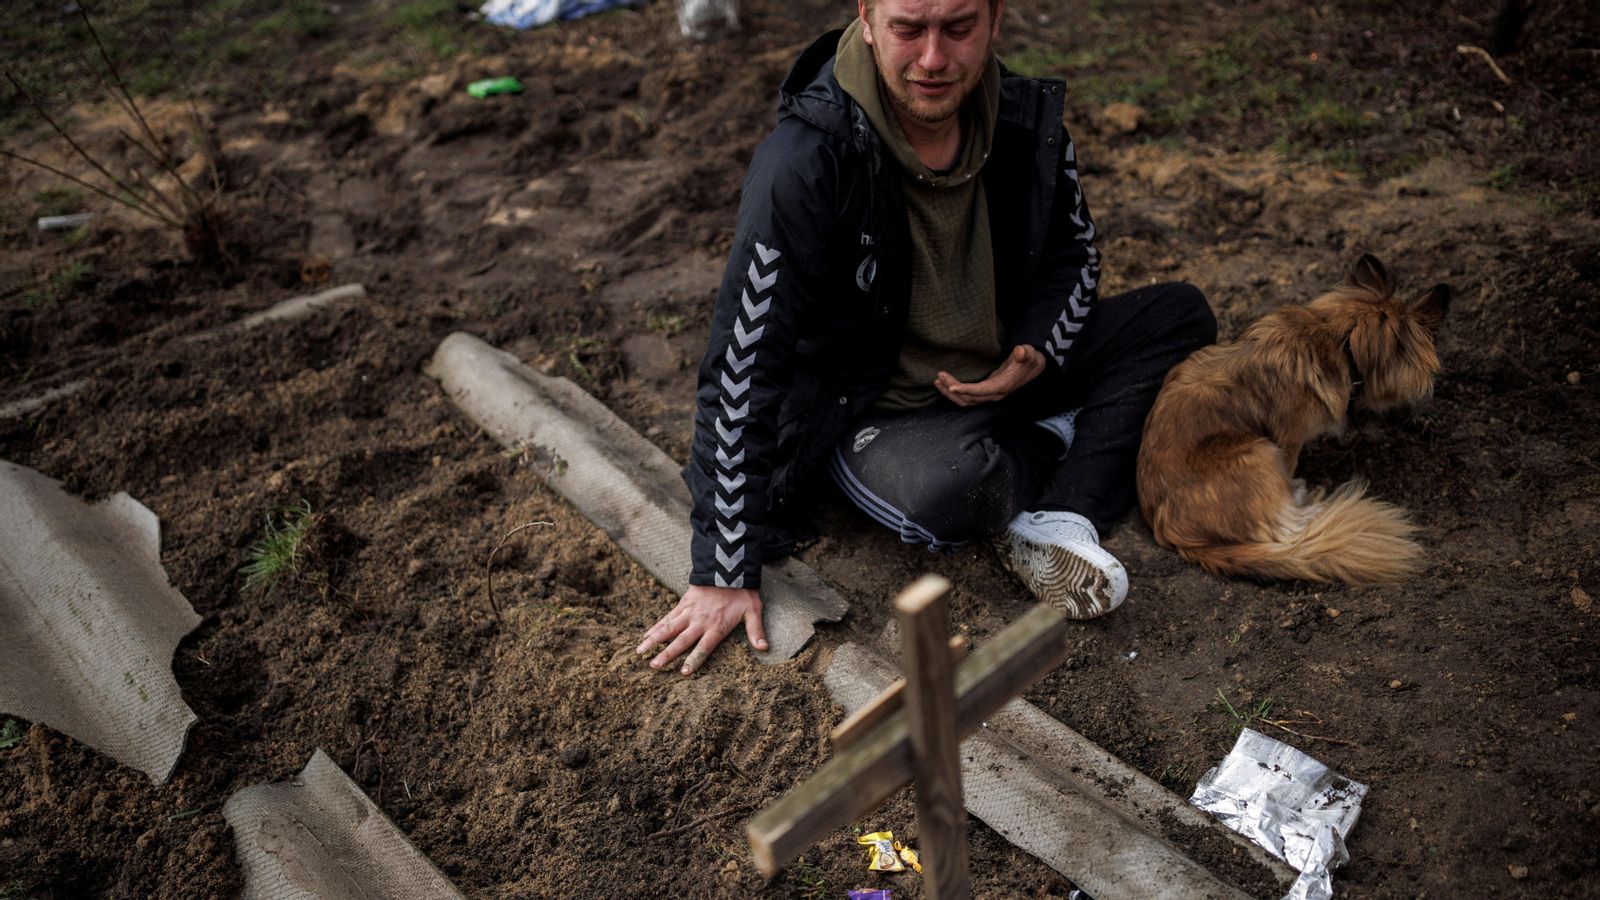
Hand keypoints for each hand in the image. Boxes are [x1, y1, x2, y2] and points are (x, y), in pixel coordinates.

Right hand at [635, 584, 767, 675]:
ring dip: (654, 641)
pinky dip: (655, 627)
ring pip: (668, 628)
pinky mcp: (683, 603)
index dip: (693, 660)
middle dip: (667, 654)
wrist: (728, 567)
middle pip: (681, 640)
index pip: (703, 648)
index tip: (683, 672)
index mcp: (716, 627)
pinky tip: (645, 636)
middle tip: (653, 666)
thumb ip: (756, 630)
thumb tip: (764, 648)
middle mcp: (699, 621)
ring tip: (640, 652)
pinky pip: (667, 617)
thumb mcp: (753, 610)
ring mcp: (689, 612)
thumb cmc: (742, 591)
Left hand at [934, 345, 1045, 406]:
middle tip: (940, 376)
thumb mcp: (1028, 353)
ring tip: (938, 381)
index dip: (966, 390)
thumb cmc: (1028, 359)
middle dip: (952, 389)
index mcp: (1002, 386)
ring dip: (950, 393)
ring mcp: (988, 395)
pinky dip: (955, 393)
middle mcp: (994, 394)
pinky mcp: (984, 393)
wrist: (1032, 368)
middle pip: (969, 398)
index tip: (952, 387)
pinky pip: (967, 397)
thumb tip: (1020, 352)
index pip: (981, 391)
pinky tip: (945, 384)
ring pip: (965, 400)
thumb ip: (1025, 352)